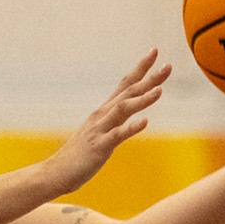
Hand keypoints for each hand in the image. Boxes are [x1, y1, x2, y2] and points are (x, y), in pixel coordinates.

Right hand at [45, 48, 168, 193]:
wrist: (56, 172)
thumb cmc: (79, 155)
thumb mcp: (99, 132)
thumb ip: (115, 121)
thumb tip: (132, 114)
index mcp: (104, 111)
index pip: (125, 84)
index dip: (140, 68)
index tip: (154, 52)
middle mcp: (102, 115)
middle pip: (128, 92)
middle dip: (149, 79)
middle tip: (168, 66)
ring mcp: (100, 130)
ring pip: (124, 109)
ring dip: (142, 99)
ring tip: (159, 90)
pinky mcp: (100, 146)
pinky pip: (118, 135)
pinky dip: (132, 127)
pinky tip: (146, 121)